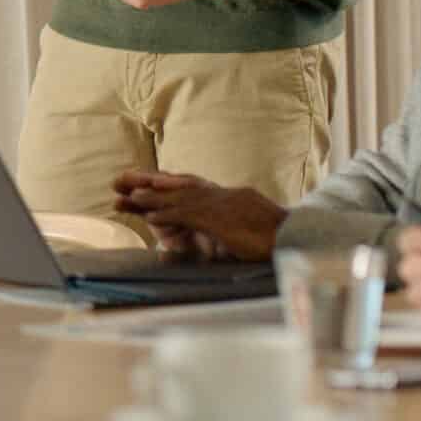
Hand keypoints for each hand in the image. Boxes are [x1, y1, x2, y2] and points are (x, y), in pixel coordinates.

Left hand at [113, 168, 284, 260]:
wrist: (301, 237)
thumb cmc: (281, 239)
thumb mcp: (253, 227)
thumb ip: (233, 227)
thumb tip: (222, 233)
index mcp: (231, 197)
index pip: (191, 187)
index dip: (166, 185)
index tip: (143, 184)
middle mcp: (224, 195)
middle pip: (179, 187)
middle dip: (149, 185)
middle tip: (120, 182)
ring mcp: (223, 206)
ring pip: (179, 199)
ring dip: (151, 199)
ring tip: (127, 198)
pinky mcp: (222, 220)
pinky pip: (189, 215)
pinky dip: (167, 215)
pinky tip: (149, 217)